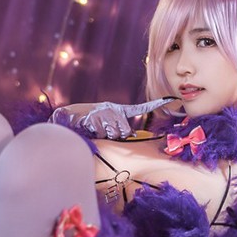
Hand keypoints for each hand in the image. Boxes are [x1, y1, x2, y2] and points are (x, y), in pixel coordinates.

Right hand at [50, 97, 177, 138]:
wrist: (64, 119)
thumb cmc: (86, 126)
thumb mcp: (104, 127)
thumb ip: (119, 132)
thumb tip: (131, 137)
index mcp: (117, 110)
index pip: (140, 107)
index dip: (156, 104)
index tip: (172, 99)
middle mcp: (112, 108)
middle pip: (124, 131)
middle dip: (113, 137)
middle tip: (100, 133)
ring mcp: (102, 111)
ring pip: (113, 133)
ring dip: (102, 136)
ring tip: (92, 131)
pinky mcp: (92, 116)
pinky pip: (100, 132)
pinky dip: (93, 133)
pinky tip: (86, 128)